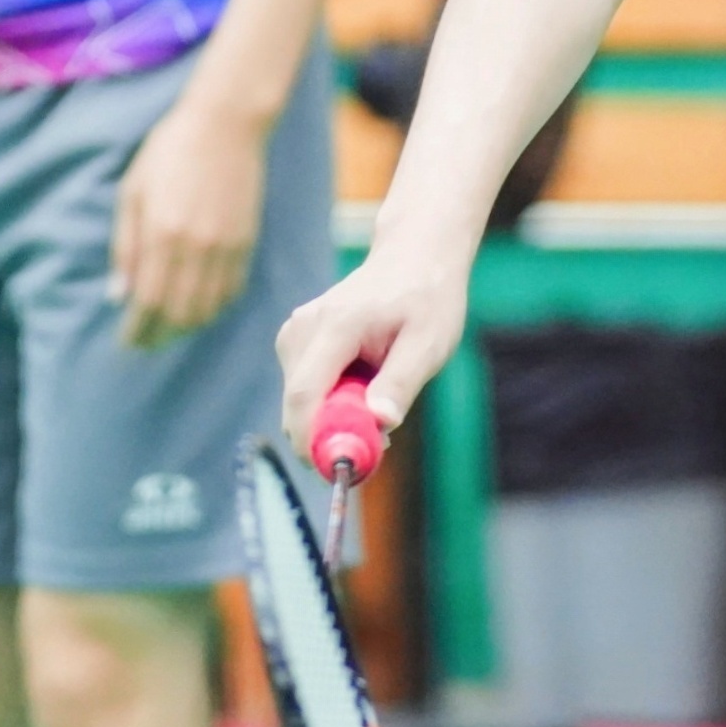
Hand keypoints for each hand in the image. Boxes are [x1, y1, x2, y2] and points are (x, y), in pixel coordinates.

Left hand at [109, 103, 268, 348]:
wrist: (226, 124)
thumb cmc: (169, 152)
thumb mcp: (132, 192)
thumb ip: (124, 246)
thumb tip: (118, 296)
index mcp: (161, 234)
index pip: (148, 302)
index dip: (136, 330)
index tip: (126, 342)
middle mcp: (195, 247)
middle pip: (178, 313)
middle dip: (158, 336)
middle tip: (144, 343)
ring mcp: (225, 247)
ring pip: (207, 309)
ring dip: (185, 327)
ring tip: (168, 330)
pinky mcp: (247, 243)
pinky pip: (231, 292)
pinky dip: (213, 309)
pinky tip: (198, 309)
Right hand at [275, 232, 471, 452]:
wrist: (414, 255)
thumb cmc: (426, 298)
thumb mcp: (429, 343)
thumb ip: (402, 383)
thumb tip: (379, 424)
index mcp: (335, 326)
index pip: (303, 394)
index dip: (312, 440)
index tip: (337, 471)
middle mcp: (304, 328)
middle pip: (297, 403)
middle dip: (330, 434)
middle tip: (379, 443)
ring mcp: (296, 332)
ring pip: (300, 400)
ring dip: (335, 415)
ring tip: (381, 395)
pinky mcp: (297, 340)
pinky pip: (305, 388)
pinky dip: (332, 401)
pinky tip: (365, 384)